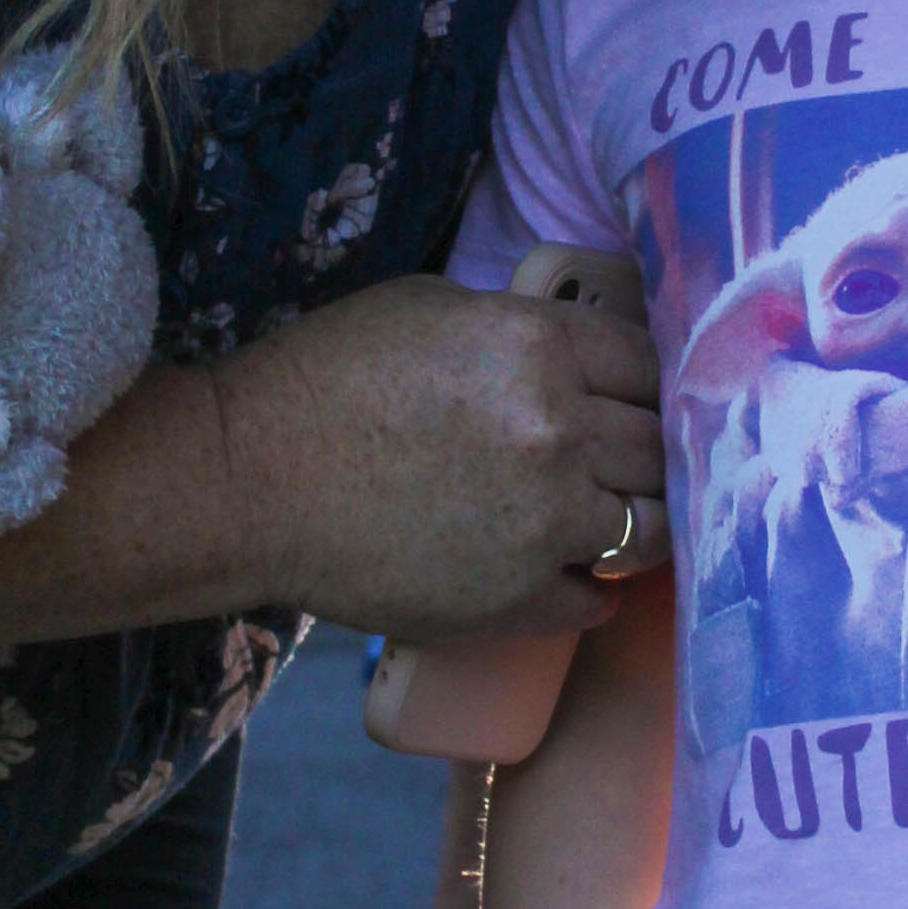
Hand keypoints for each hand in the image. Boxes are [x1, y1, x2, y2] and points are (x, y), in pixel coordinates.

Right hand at [217, 272, 663, 641]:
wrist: (248, 482)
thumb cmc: (321, 381)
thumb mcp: (429, 308)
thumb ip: (519, 330)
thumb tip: (570, 358)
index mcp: (542, 346)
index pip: (650, 363)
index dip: (649, 382)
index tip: (642, 399)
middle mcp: (561, 433)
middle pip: (659, 446)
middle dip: (647, 452)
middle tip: (632, 462)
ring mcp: (546, 523)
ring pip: (650, 528)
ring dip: (638, 524)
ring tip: (615, 524)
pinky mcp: (519, 598)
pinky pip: (597, 600)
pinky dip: (593, 592)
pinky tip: (579, 580)